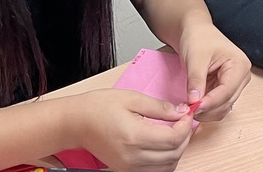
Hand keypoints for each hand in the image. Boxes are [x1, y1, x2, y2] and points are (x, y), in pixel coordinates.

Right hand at [71, 88, 193, 171]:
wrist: (76, 123)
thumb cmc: (100, 107)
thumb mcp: (132, 98)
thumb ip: (159, 107)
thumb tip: (180, 112)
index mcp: (134, 136)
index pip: (173, 139)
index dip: (185, 126)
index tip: (186, 113)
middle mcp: (132, 157)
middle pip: (173, 155)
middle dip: (184, 137)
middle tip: (184, 121)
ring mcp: (128, 167)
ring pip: (167, 167)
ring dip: (177, 150)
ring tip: (175, 132)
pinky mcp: (125, 170)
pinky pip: (154, 171)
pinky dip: (165, 160)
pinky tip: (164, 144)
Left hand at [177, 22, 250, 120]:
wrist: (195, 32)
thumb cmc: (198, 38)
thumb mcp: (195, 57)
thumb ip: (196, 79)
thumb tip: (195, 101)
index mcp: (240, 65)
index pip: (227, 90)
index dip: (210, 102)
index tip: (193, 108)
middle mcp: (242, 77)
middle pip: (227, 102)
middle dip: (208, 108)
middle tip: (187, 110)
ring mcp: (235, 85)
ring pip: (223, 108)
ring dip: (207, 112)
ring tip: (189, 107)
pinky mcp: (225, 90)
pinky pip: (218, 106)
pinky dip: (207, 110)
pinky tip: (194, 106)